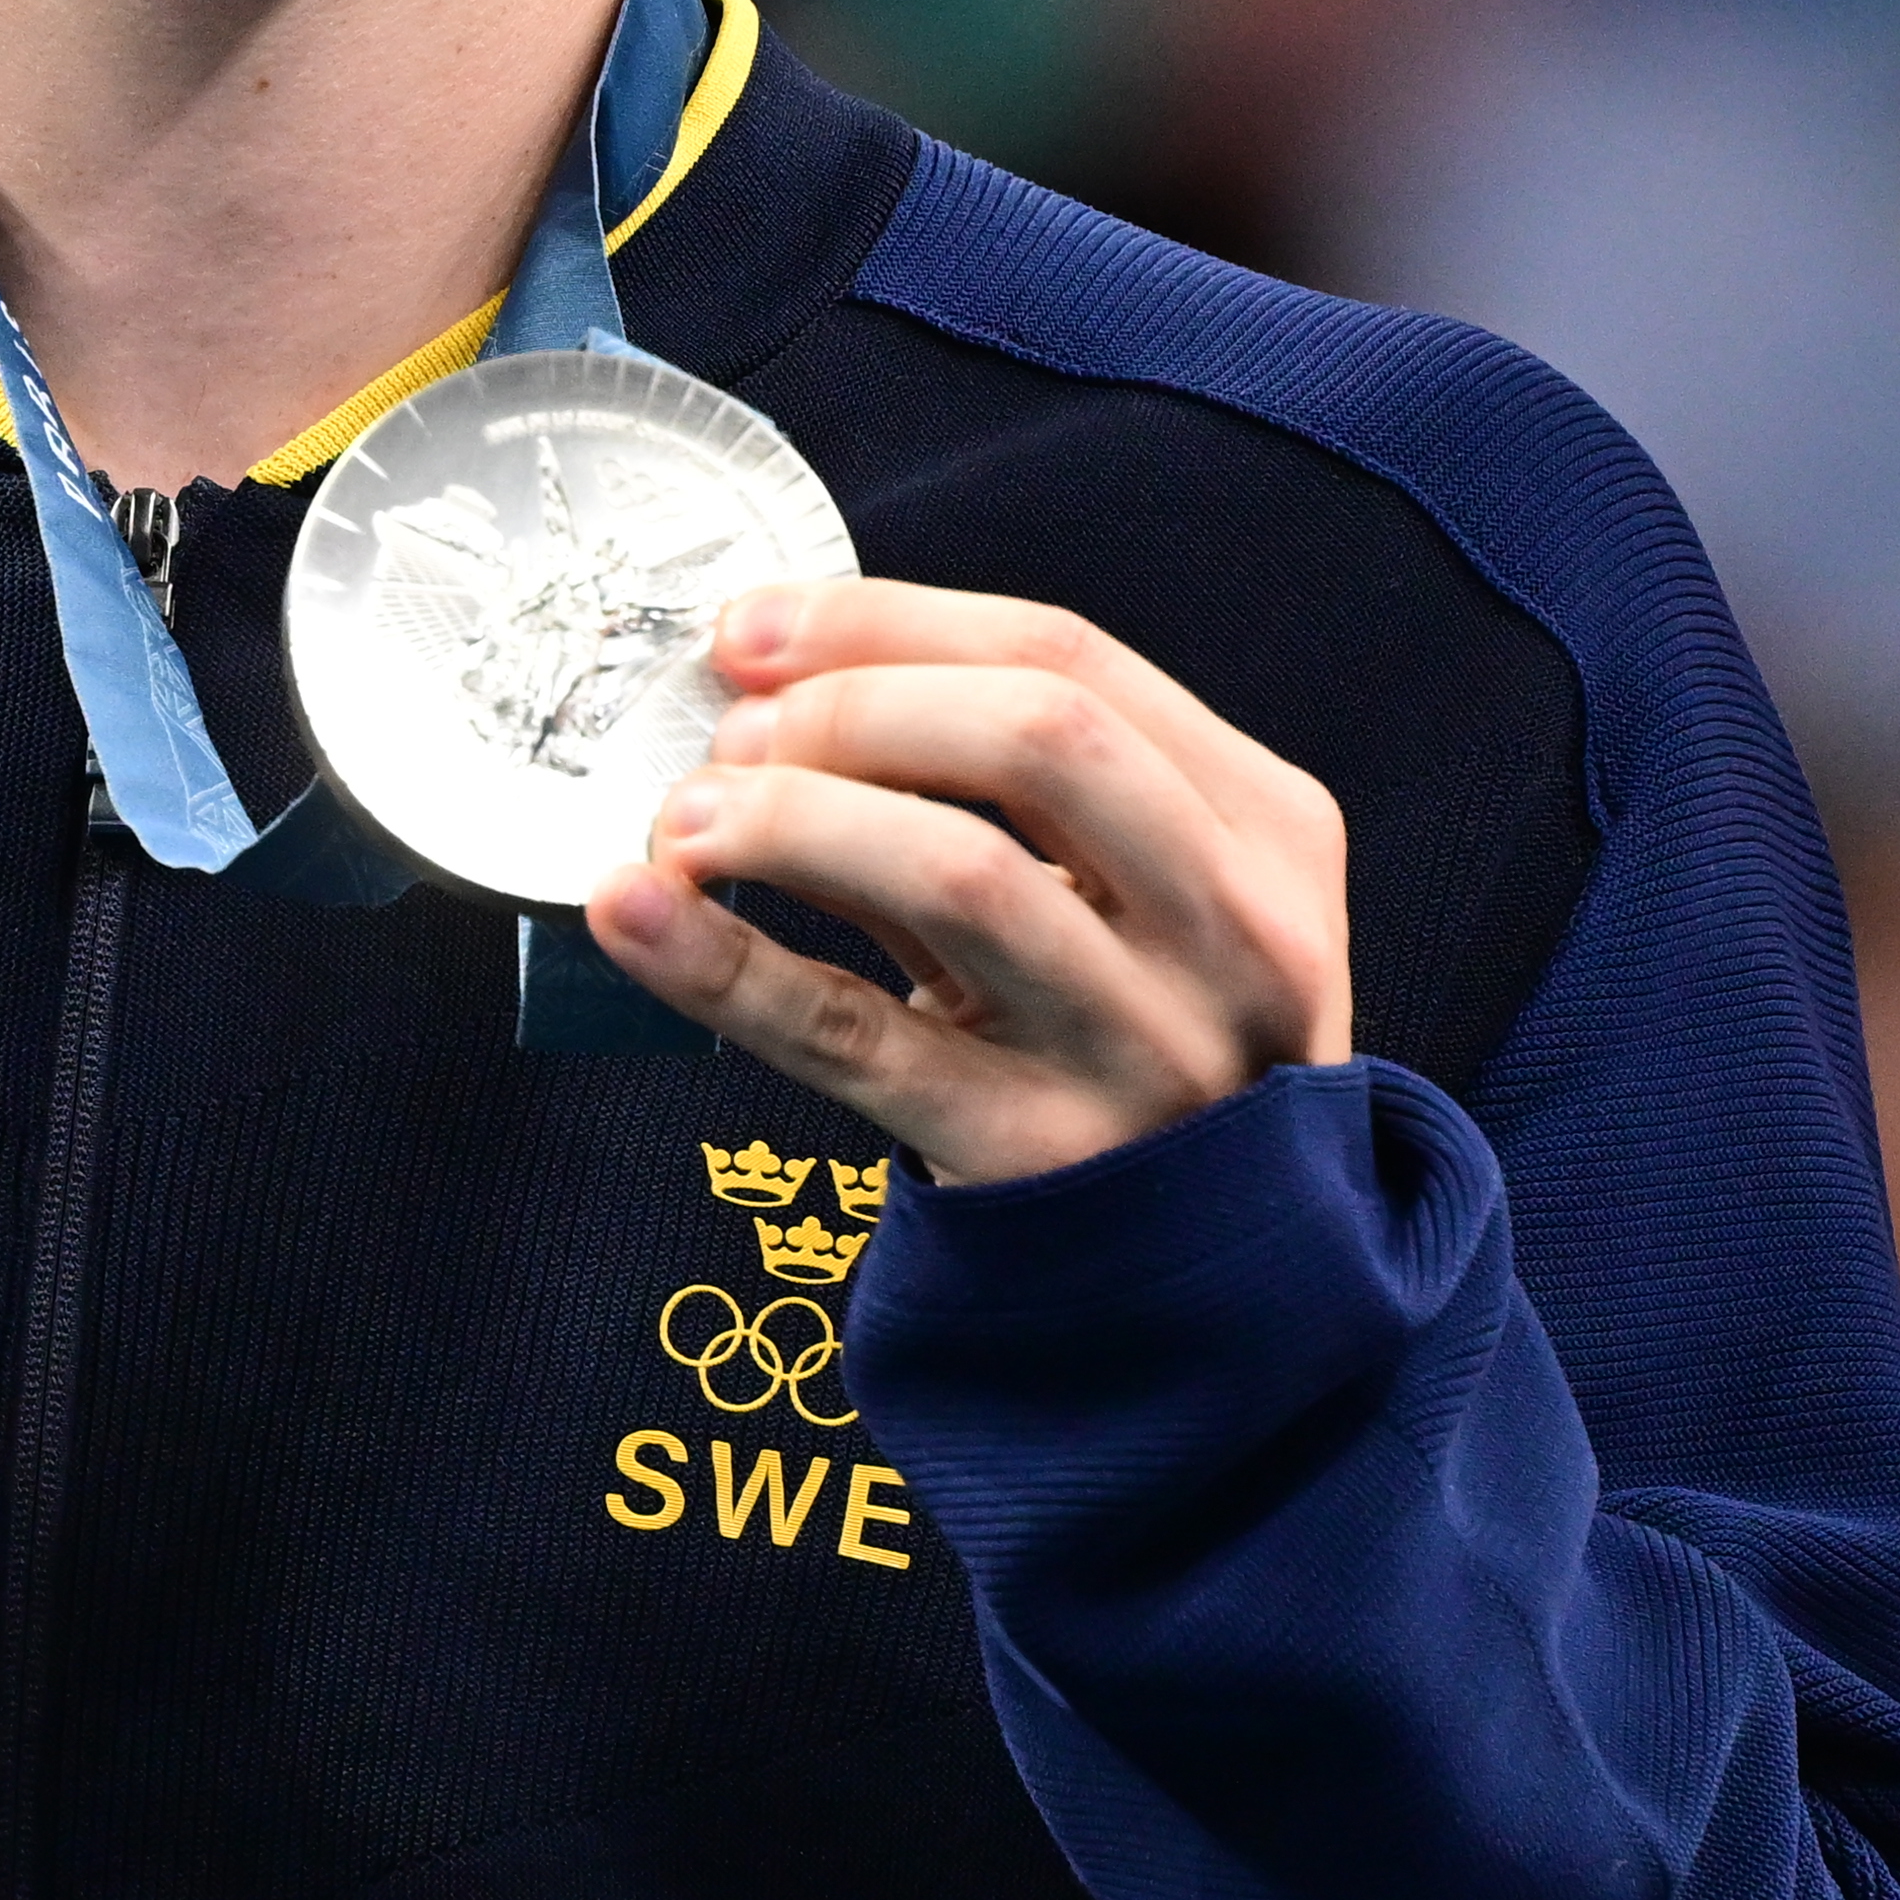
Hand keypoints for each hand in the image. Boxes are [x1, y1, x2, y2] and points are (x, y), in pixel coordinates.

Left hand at [585, 581, 1348, 1180]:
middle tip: (732, 732)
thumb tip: (771, 680)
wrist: (1211, 1276)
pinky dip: (726, 964)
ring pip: (958, 876)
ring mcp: (1147, 1052)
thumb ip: (1000, 790)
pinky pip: (861, 1039)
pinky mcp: (1039, 1159)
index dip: (889, 623)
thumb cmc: (1136, 1032)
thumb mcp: (1136, 897)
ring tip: (685, 821)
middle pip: (1036, 738)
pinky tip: (632, 911)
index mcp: (1266, 828)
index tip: (754, 628)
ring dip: (787, 817)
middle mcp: (1234, 934)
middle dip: (851, 704)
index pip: (1072, 659)